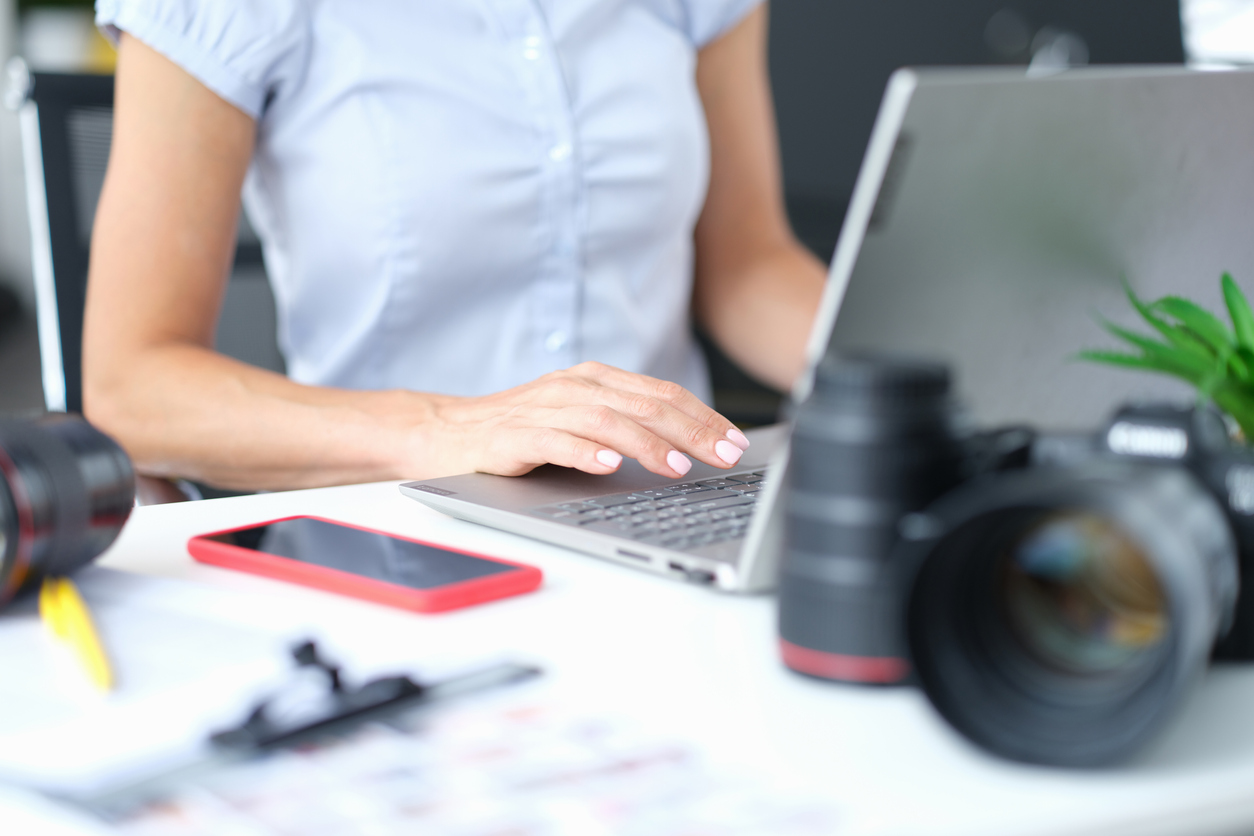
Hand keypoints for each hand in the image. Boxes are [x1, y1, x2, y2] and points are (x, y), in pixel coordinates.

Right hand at [427, 362, 751, 477]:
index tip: (736, 440)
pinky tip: (608, 467)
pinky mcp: (512, 436)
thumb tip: (688, 450)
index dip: (703, 416)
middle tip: (724, 455)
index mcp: (594, 380)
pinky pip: (553, 441)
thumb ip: (624, 426)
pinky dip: (583, 453)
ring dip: (645, 444)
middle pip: (643, 404)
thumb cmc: (518, 431)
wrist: (444, 432)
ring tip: (677, 467)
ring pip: (605, 421)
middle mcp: (573, 388)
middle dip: (690, 430)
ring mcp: (542, 409)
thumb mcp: (578, 421)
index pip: (661, 394)